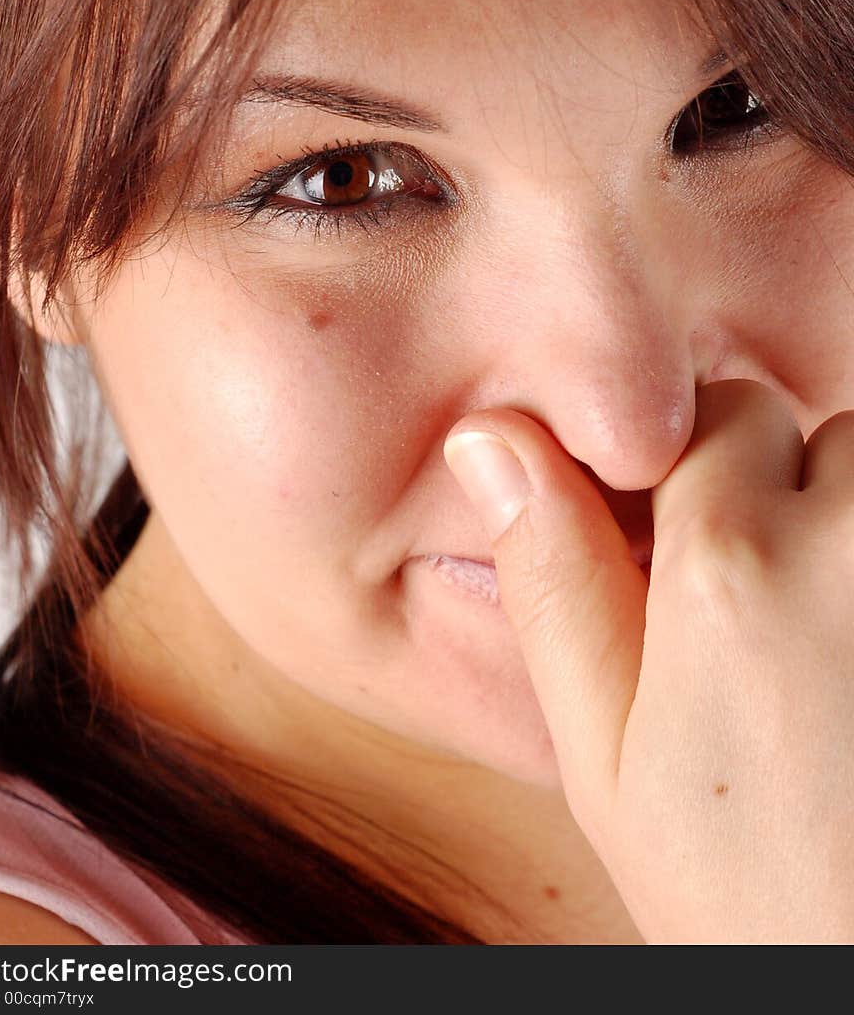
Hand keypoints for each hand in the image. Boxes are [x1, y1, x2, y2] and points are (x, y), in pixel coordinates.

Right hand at [443, 380, 853, 943]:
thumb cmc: (744, 894)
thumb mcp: (606, 755)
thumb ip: (554, 581)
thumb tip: (489, 439)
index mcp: (730, 568)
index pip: (720, 412)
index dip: (696, 476)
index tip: (689, 554)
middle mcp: (850, 547)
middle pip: (817, 434)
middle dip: (785, 492)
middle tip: (762, 611)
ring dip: (846, 528)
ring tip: (822, 637)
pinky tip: (847, 665)